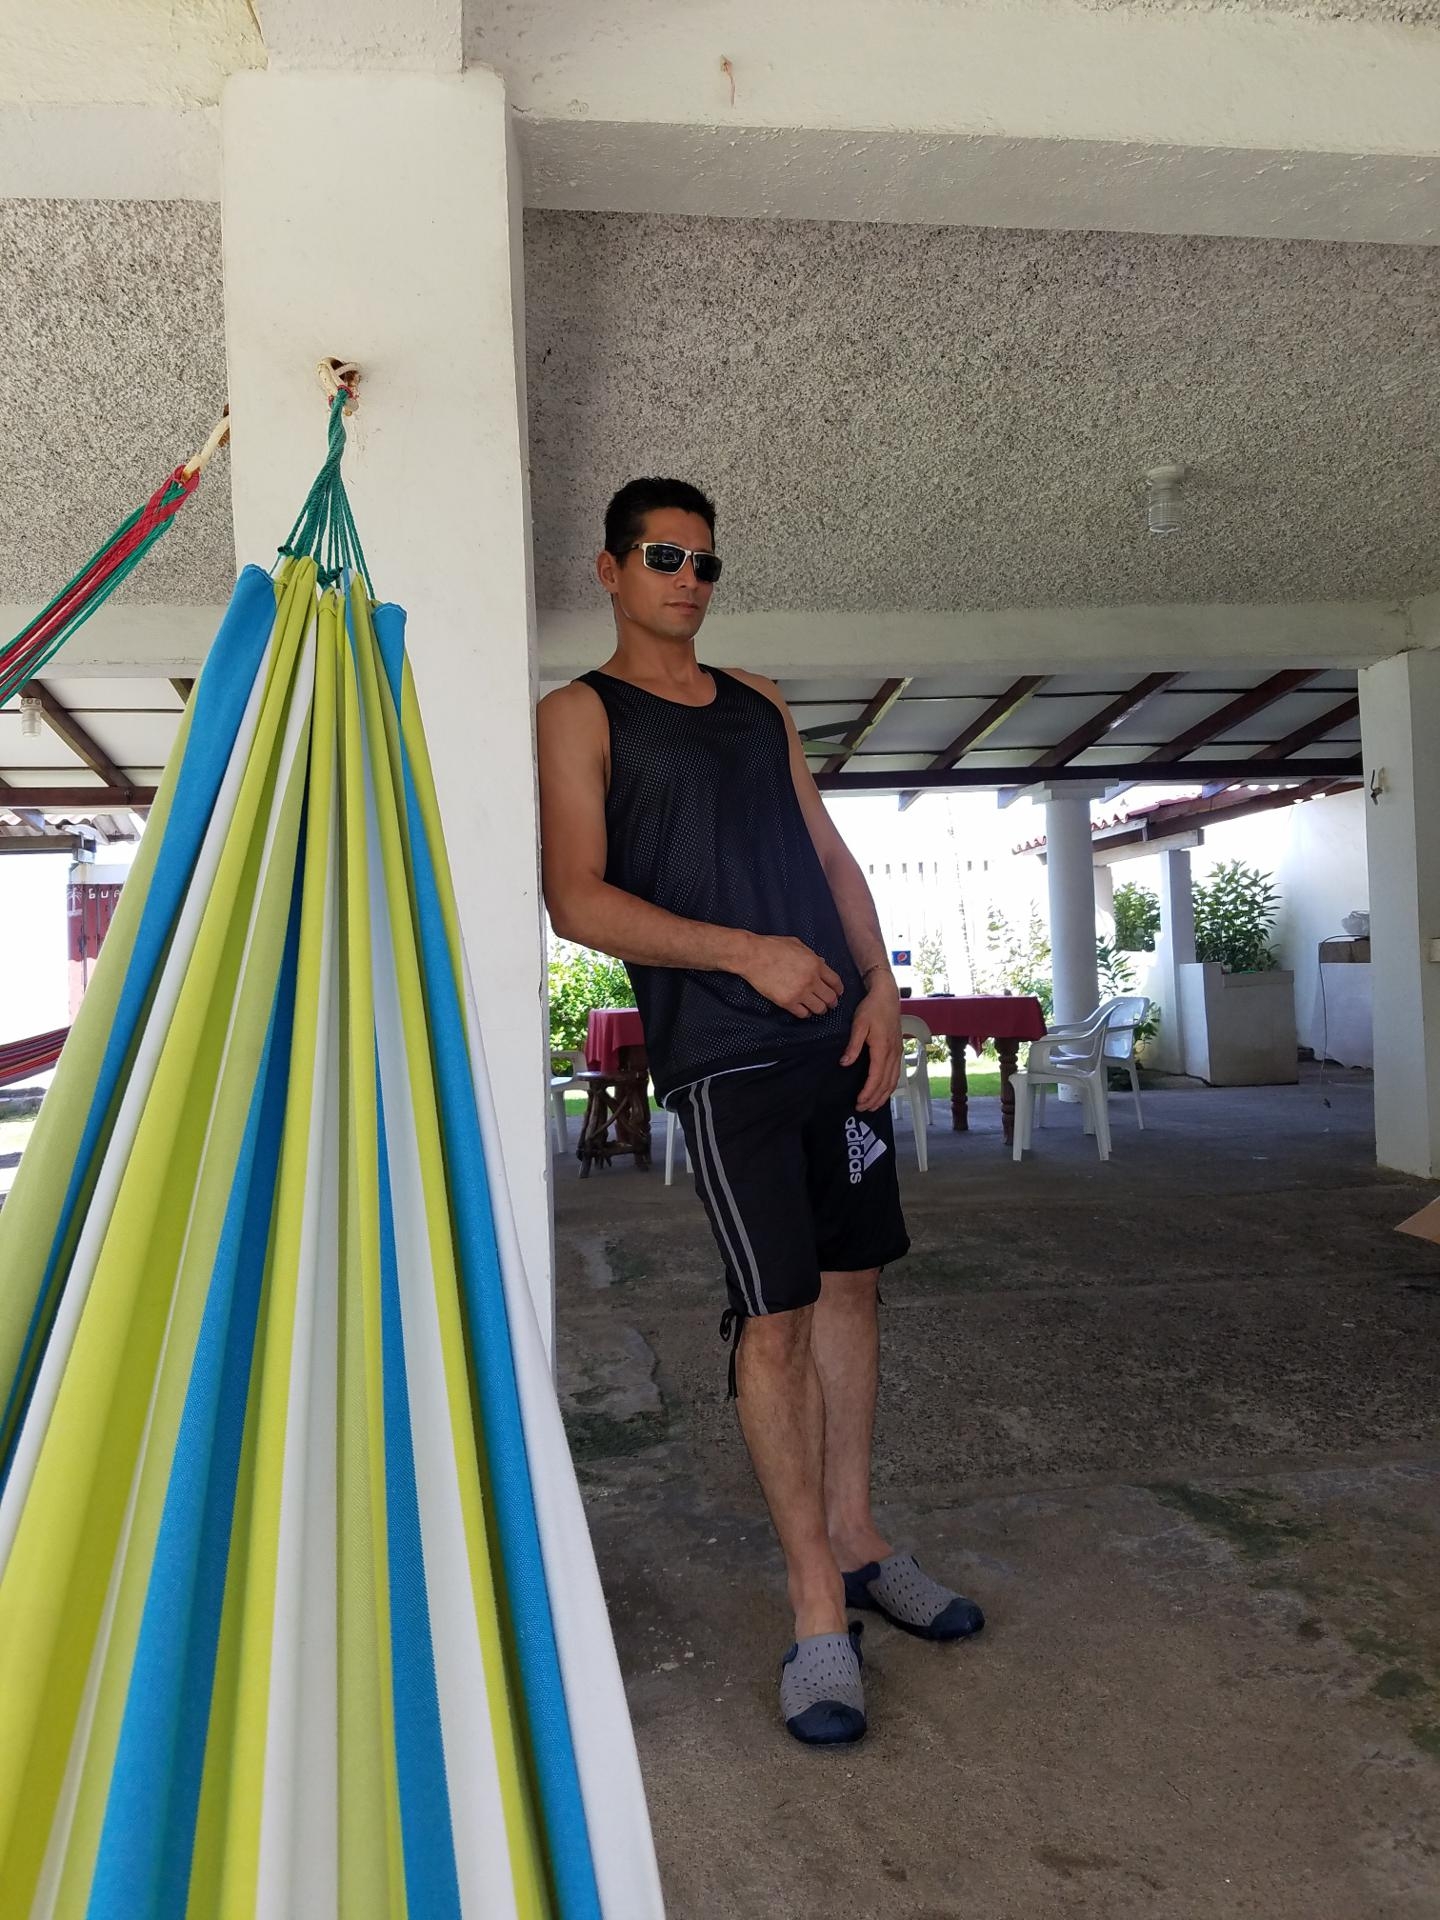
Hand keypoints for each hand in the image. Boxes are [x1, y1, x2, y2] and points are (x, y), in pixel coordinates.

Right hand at [740, 935, 845, 1017]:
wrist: (752, 956)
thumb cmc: (772, 946)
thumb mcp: (797, 944)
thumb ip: (812, 955)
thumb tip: (822, 963)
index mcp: (815, 963)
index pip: (835, 981)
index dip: (838, 989)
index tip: (838, 993)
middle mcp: (811, 979)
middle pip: (830, 998)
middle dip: (832, 1002)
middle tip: (830, 1004)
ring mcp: (799, 992)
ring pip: (819, 1009)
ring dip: (820, 1009)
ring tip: (817, 1008)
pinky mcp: (787, 1001)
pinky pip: (803, 1013)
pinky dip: (805, 1013)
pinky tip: (802, 1009)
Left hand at [840, 979, 901, 1110]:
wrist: (887, 995)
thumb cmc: (872, 1008)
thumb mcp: (858, 1025)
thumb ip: (853, 1046)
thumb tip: (845, 1063)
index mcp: (882, 1048)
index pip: (876, 1077)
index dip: (868, 1092)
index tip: (859, 1102)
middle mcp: (893, 1053)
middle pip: (886, 1083)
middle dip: (875, 1099)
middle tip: (862, 1109)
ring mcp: (898, 1052)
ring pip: (893, 1080)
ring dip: (883, 1095)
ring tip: (872, 1105)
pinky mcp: (898, 1050)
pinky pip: (896, 1073)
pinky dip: (890, 1086)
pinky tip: (884, 1091)